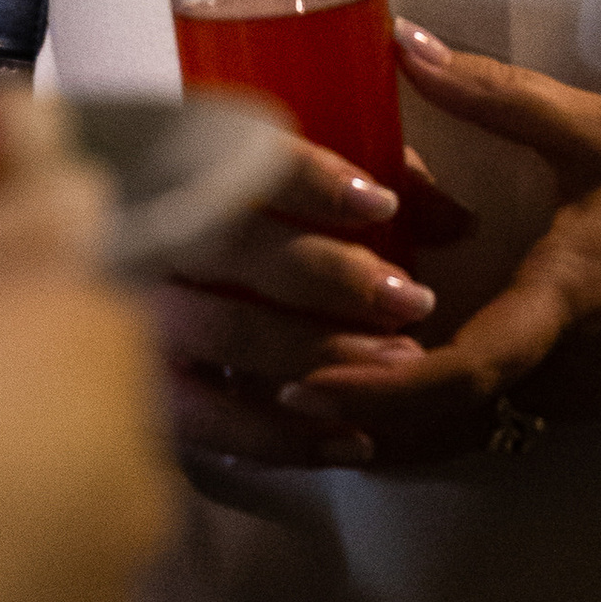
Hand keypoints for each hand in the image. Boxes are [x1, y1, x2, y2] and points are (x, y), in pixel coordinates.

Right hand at [149, 137, 474, 470]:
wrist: (143, 294)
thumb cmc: (264, 216)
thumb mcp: (323, 180)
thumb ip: (388, 183)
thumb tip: (457, 224)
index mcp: (190, 162)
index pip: (241, 157)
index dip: (310, 179)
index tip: (381, 205)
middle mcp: (154, 231)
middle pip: (237, 250)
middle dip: (332, 276)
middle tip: (412, 301)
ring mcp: (143, 314)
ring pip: (227, 332)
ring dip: (321, 351)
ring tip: (403, 365)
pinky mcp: (149, 389)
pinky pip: (208, 421)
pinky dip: (282, 436)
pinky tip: (354, 443)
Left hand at [287, 24, 600, 468]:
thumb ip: (497, 93)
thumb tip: (403, 44)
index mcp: (563, 305)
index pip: (456, 378)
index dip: (373, 392)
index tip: (299, 388)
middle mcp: (567, 372)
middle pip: (439, 423)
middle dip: (354, 415)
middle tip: (268, 386)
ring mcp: (586, 395)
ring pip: (468, 428)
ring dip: (394, 414)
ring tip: (307, 384)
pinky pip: (502, 418)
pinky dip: (441, 408)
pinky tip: (397, 370)